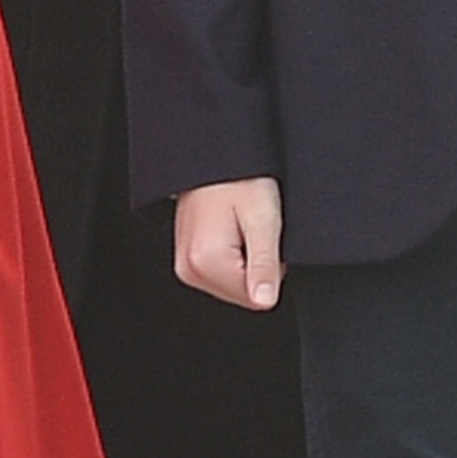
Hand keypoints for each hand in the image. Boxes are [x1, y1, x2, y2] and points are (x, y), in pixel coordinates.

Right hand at [175, 177, 283, 310]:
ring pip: (232, 284)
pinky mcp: (188, 258)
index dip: (271, 269)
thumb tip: (265, 301)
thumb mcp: (263, 218)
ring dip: (244, 260)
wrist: (212, 156)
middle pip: (241, 294)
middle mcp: (188, 268)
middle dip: (256, 265)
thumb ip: (264, 264)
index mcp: (205, 261)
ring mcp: (185, 264)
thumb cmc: (238, 178)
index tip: (262, 237)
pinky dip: (232, 255)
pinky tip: (231, 228)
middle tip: (251, 229)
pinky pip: (220, 272)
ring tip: (240, 225)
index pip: (255, 299)